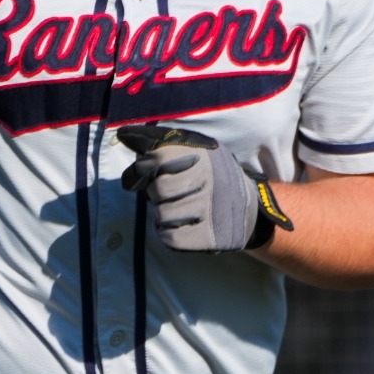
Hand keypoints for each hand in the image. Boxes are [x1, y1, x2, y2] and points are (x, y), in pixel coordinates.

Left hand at [117, 124, 292, 252]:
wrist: (249, 210)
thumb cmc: (214, 175)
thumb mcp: (196, 149)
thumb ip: (161, 141)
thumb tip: (124, 135)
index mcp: (203, 155)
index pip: (157, 159)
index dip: (143, 168)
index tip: (144, 172)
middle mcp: (209, 181)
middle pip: (159, 190)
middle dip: (155, 193)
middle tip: (168, 193)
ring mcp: (210, 210)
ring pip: (162, 216)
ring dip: (162, 215)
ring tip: (175, 209)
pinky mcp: (209, 237)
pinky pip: (170, 238)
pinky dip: (167, 233)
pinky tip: (177, 226)